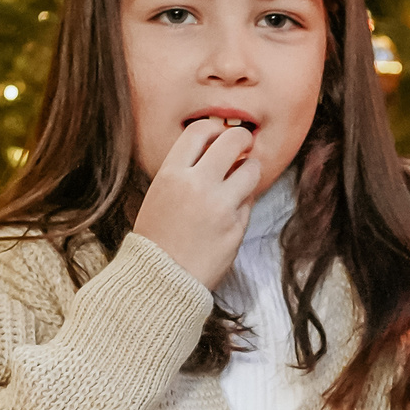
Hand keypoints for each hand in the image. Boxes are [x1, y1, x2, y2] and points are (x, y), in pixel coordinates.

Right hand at [132, 118, 260, 289]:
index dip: (215, 129)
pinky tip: (229, 212)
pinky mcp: (237, 227)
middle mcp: (197, 185)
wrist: (161, 281)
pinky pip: (250, 202)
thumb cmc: (157, 238)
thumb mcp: (159, 195)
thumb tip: (216, 148)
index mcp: (171, 175)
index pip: (201, 130)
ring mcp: (220, 207)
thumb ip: (184, 171)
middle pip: (234, 140)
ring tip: (239, 180)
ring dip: (249, 170)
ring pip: (252, 169)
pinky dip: (244, 202)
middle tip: (242, 146)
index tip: (219, 135)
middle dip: (242, 140)